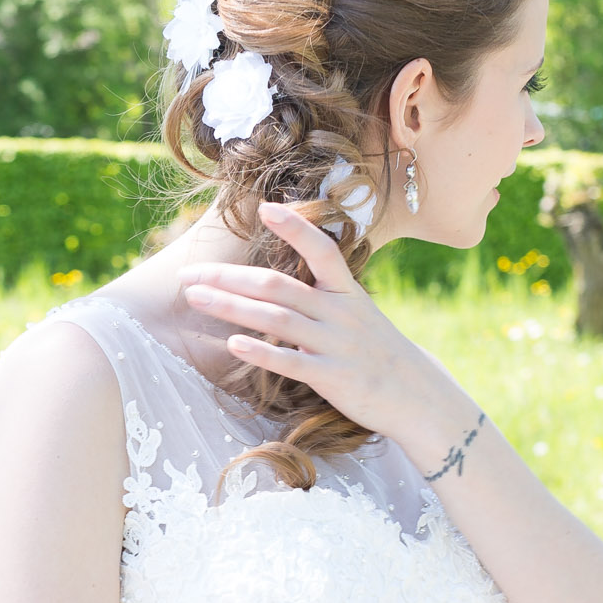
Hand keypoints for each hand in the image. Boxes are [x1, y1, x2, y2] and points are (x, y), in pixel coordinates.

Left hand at [179, 202, 480, 466]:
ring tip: (195, 299)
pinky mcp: (330, 376)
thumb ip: (320, 294)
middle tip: (189, 275)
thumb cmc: (374, 350)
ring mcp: (335, 344)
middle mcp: (340, 311)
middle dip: (228, 278)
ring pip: (276, 320)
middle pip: (277, 286)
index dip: (295, 228)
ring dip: (231, 307)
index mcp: (346, 290)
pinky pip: (289, 362)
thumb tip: (274, 280)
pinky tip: (231, 343)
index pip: (321, 249)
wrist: (414, 394)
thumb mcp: (355, 312)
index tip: (266, 208)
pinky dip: (260, 352)